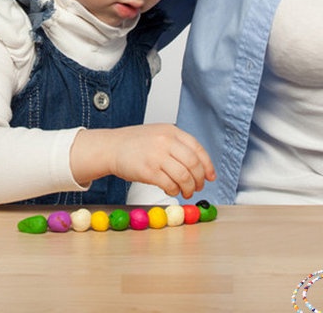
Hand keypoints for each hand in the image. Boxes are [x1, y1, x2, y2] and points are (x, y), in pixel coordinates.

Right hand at [70, 124, 215, 198]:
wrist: (112, 147)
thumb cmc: (135, 143)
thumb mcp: (159, 134)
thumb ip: (177, 145)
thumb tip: (198, 164)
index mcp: (171, 131)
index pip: (198, 149)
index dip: (207, 165)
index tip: (210, 176)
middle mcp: (166, 141)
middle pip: (193, 164)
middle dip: (199, 179)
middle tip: (199, 186)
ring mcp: (157, 156)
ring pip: (184, 176)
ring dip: (189, 188)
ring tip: (186, 192)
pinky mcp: (148, 171)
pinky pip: (169, 184)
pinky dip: (174, 190)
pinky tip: (172, 190)